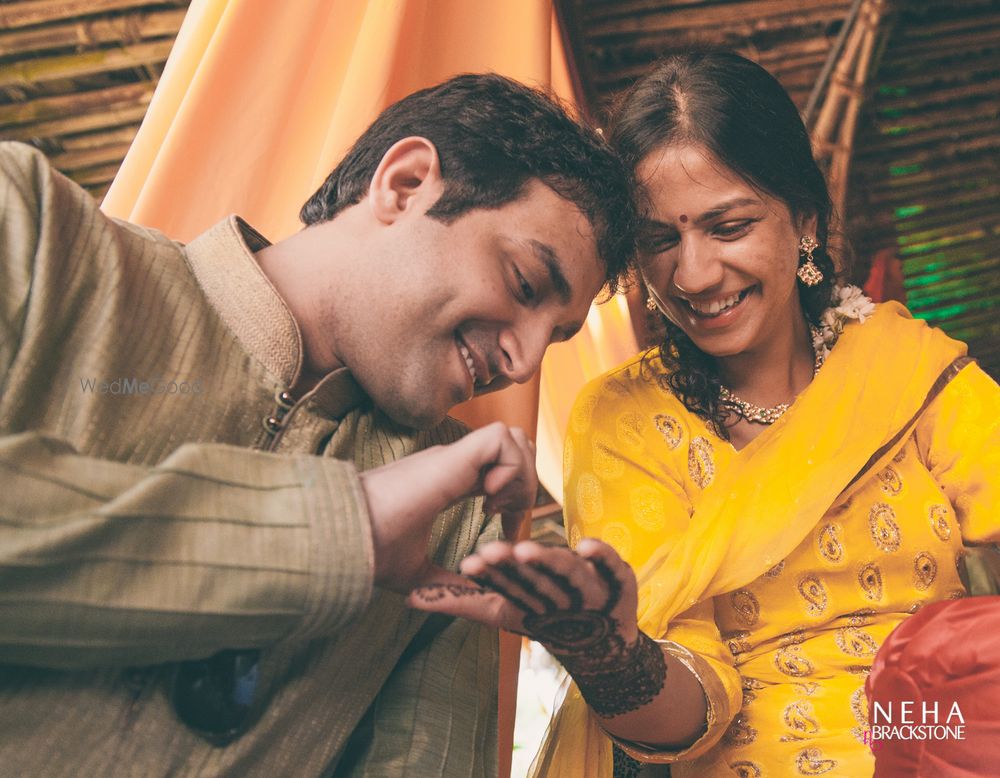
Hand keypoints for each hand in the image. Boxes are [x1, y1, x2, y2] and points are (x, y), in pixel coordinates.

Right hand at [359, 421, 535, 592]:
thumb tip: (466, 595)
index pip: (497, 473)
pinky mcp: (452, 456)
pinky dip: (509, 466)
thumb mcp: (417, 573)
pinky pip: (501, 439)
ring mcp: (454, 456)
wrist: (347, 540)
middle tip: (508, 515)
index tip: (507, 531)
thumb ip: (445, 581)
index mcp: (448, 482)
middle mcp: (454, 464)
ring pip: (511, 437)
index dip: (515, 496)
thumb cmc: (372, 552)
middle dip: (524, 478)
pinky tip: (490, 499)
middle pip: (512, 447)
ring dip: (519, 471)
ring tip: (498, 506)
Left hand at [408, 539, 665, 717]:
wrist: (599, 643)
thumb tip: (408, 597)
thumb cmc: (545, 618)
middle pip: (534, 564)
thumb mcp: (502, 611)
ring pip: (566, 565)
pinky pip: (612, 566)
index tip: (470, 562)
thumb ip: (461, 603)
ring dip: (549, 558)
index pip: (507, 570)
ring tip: (527, 550)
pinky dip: (602, 556)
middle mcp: (556, 568)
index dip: (490, 568)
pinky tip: (586, 547)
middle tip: (491, 551)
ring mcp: (588, 574)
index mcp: (528, 572)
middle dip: (515, 562)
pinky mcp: (618, 578)